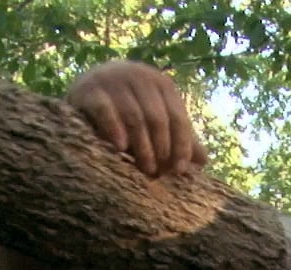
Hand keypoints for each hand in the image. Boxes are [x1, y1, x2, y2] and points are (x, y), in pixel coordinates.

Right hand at [67, 60, 208, 178]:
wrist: (87, 90)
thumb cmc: (128, 109)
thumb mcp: (155, 119)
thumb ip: (178, 136)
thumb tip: (204, 161)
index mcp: (160, 82)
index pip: (177, 116)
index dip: (181, 144)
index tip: (181, 170)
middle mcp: (139, 76)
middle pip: (157, 118)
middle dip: (161, 148)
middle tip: (158, 173)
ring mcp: (113, 79)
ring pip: (134, 117)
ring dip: (142, 146)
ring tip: (145, 169)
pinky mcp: (90, 89)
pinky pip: (105, 110)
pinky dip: (114, 129)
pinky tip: (120, 148)